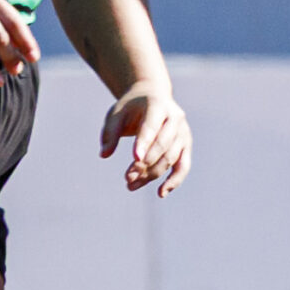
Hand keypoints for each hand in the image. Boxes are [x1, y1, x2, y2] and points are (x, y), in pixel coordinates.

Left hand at [101, 80, 192, 195]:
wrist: (152, 97)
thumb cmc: (131, 108)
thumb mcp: (116, 114)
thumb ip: (110, 133)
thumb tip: (103, 155)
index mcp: (158, 105)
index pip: (152, 126)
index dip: (144, 142)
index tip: (135, 158)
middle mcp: (175, 118)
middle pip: (163, 145)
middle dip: (145, 164)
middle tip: (126, 178)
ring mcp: (183, 132)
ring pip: (170, 158)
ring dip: (152, 174)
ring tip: (131, 185)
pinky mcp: (186, 146)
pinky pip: (183, 166)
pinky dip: (174, 181)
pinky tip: (161, 193)